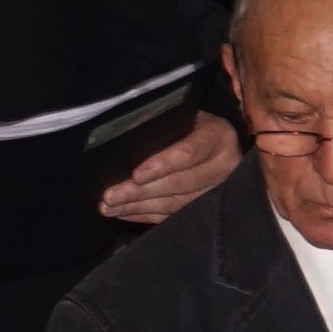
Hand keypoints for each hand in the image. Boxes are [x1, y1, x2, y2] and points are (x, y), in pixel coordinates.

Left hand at [102, 114, 244, 223]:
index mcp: (217, 136)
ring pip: (176, 203)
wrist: (215, 139)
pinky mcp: (207, 206)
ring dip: (138, 207)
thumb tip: (122, 138)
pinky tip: (124, 213)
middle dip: (141, 192)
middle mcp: (223, 165)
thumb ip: (160, 125)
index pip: (189, 153)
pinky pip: (174, 215)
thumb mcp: (180, 116)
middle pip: (180, 183)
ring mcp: (218, 189)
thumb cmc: (190, 122)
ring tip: (109, 208)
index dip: (162, 165)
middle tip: (110, 197)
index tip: (135, 175)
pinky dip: (146, 215)